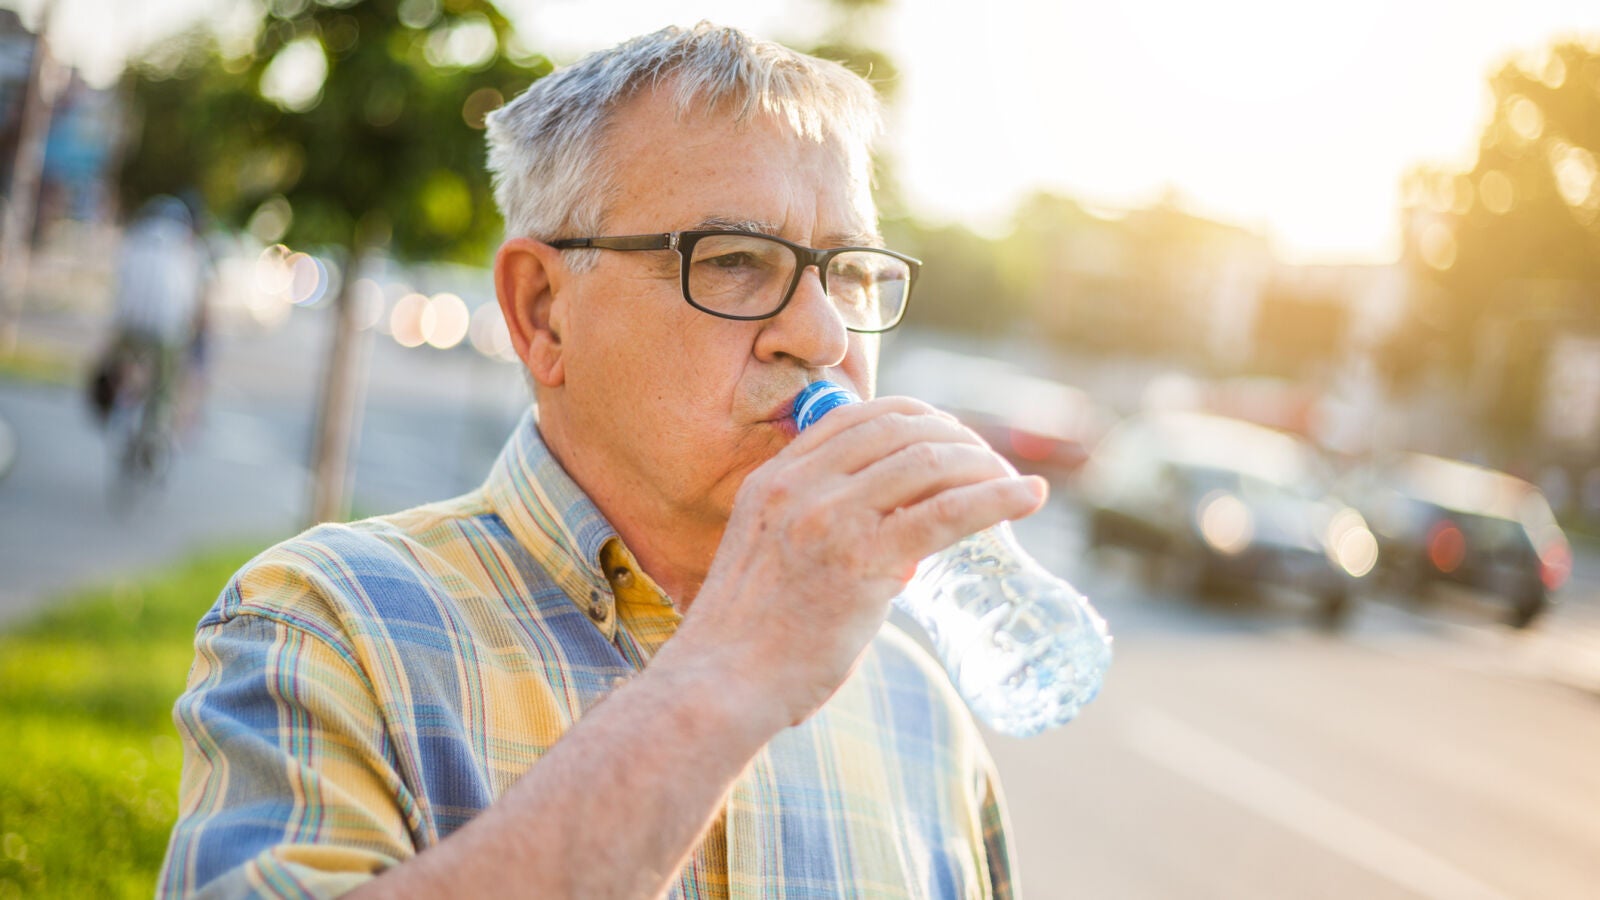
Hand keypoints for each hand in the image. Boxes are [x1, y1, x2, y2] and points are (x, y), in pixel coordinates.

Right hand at [667, 396, 1047, 729]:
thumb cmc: (748, 639)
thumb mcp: (766, 555)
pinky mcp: (863, 561)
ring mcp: (830, 519)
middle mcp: (801, 487)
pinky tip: (1030, 498)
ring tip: (1013, 483)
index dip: (916, 418)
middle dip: (957, 438)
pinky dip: (997, 498)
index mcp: (774, 479)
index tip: (948, 438)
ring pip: (929, 463)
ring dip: (984, 464)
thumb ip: (813, 531)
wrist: (718, 685)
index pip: (858, 417)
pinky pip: (947, 513)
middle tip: (989, 464)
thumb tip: (896, 544)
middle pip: (901, 429)